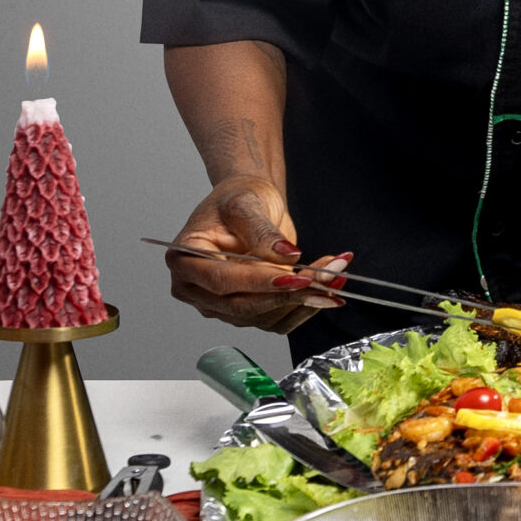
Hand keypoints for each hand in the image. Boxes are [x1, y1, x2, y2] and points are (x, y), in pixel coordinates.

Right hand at [165, 177, 347, 331]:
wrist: (249, 206)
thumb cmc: (237, 199)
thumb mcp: (246, 203)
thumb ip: (261, 231)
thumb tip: (284, 254)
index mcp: (185, 259)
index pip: (221, 281)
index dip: (257, 281)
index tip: (293, 275)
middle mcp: (197, 289)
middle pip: (242, 306)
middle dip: (287, 294)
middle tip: (323, 279)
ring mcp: (222, 305)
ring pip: (264, 317)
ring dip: (303, 300)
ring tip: (335, 272)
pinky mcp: (247, 312)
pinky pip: (277, 321)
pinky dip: (306, 306)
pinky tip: (327, 286)